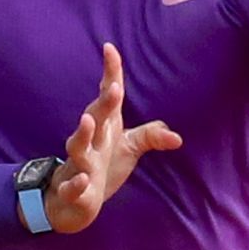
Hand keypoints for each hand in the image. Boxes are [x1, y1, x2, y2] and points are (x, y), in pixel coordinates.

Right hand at [46, 43, 181, 233]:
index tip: (110, 47)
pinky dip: (75, 183)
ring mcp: (79, 164)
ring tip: (88, 120)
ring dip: (82, 133)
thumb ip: (150, 137)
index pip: (109, 97)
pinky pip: (71, 185)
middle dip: (104, 102)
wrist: (72, 201)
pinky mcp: (72, 190)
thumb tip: (177, 138)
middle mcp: (90, 141)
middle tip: (114, 87)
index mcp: (105, 127)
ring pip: (76, 146)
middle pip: (96, 116)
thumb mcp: (129, 148)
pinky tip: (83, 179)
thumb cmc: (101, 166)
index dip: (110, 73)